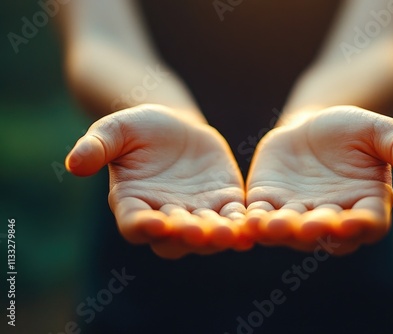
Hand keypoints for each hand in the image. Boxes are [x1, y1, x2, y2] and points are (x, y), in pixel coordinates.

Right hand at [66, 104, 249, 257]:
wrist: (173, 125)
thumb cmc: (136, 129)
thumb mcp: (113, 130)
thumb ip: (96, 146)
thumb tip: (73, 164)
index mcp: (132, 204)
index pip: (134, 224)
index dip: (142, 226)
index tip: (153, 223)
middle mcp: (164, 217)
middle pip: (175, 238)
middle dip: (187, 235)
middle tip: (200, 232)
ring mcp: (196, 213)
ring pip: (207, 234)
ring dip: (219, 236)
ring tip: (231, 233)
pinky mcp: (223, 202)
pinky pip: (233, 217)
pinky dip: (242, 223)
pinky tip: (254, 223)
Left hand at [245, 106, 392, 253]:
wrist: (312, 126)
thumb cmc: (352, 130)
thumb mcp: (379, 131)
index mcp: (365, 205)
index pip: (369, 224)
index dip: (362, 226)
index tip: (353, 222)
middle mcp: (332, 219)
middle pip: (325, 234)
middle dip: (315, 230)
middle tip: (307, 227)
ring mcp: (298, 215)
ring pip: (289, 231)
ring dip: (279, 231)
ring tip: (269, 225)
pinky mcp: (268, 203)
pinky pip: (260, 217)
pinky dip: (252, 221)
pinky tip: (244, 219)